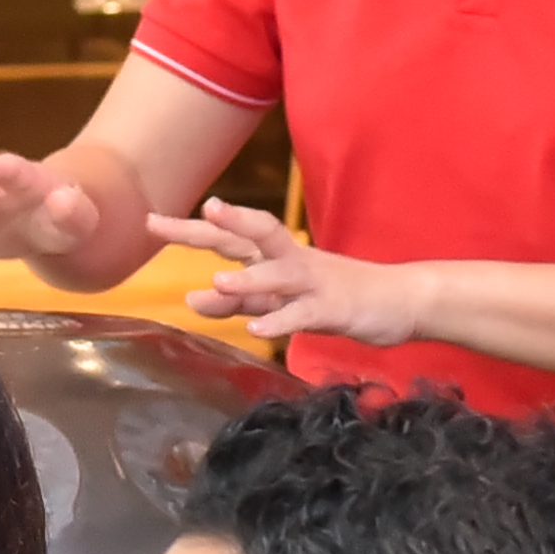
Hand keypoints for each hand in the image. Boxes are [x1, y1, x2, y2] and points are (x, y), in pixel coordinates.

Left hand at [153, 201, 420, 345]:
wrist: (402, 300)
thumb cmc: (338, 297)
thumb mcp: (281, 300)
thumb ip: (241, 300)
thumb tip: (194, 299)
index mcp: (280, 254)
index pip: (231, 235)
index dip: (192, 228)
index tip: (152, 221)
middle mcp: (293, 260)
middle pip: (250, 235)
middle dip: (210, 229)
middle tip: (167, 226)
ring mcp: (315, 282)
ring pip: (278, 274)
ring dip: (247, 280)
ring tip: (215, 284)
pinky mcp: (335, 308)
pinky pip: (304, 314)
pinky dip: (282, 321)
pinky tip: (259, 331)